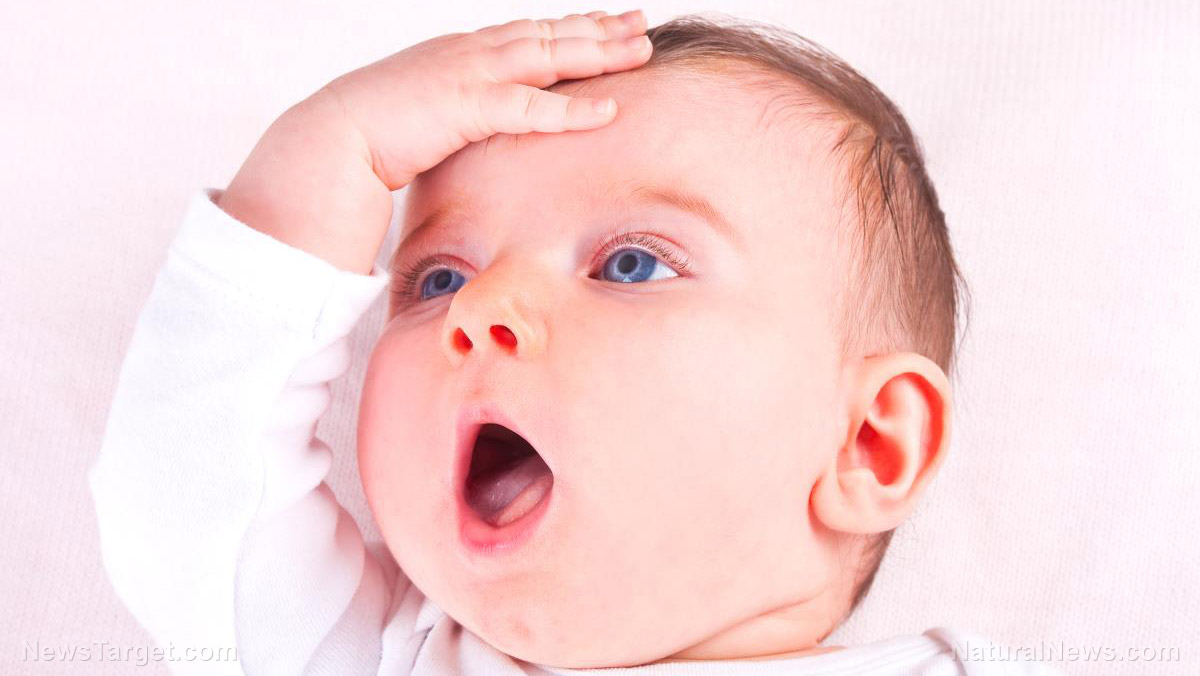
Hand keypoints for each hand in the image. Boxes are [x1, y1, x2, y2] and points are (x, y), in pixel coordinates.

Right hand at [217, 9, 652, 273]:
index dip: (573, 26)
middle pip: (549, 34)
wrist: (331, 138)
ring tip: (641, 51)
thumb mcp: (427, 110)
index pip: (529, 32)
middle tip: (644, 24)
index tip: (609, 21)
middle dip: (600, 28)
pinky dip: (571, 109)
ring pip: (549, 56)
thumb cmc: (375, 132)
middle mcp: (471, 52)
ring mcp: (470, 75)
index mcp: (462, 52)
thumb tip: (475, 123)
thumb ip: (459, 110)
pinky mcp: (467, 107)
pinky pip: (530, 107)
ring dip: (599, 52)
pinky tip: (608, 110)